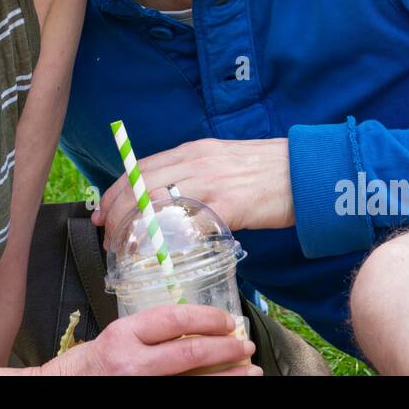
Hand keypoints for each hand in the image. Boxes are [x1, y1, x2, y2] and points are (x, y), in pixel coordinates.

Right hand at [39, 304, 258, 375]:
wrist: (58, 390)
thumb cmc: (86, 365)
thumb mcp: (115, 337)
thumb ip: (149, 333)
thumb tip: (196, 330)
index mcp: (123, 334)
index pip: (174, 318)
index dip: (207, 317)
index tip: (228, 320)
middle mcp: (132, 362)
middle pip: (191, 352)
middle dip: (226, 348)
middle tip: (246, 345)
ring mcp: (139, 386)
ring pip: (195, 381)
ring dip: (228, 377)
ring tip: (250, 371)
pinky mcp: (145, 402)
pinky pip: (185, 395)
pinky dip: (208, 390)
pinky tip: (225, 387)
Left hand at [90, 137, 294, 242]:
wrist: (307, 169)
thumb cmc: (266, 170)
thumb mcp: (222, 160)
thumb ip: (195, 174)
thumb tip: (169, 198)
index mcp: (192, 151)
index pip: (140, 168)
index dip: (115, 191)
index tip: (101, 212)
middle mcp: (196, 162)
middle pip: (140, 186)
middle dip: (116, 214)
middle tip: (108, 238)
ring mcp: (212, 182)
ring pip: (158, 204)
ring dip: (135, 230)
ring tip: (127, 251)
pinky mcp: (231, 204)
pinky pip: (191, 225)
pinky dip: (171, 242)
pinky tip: (162, 257)